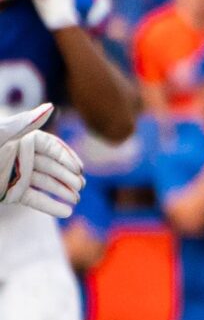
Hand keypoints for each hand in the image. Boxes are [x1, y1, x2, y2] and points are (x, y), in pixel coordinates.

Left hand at [0, 106, 82, 220]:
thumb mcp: (0, 135)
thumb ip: (24, 123)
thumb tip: (50, 107)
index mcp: (22, 139)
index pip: (52, 147)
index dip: (66, 158)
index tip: (79, 169)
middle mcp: (21, 157)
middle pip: (51, 167)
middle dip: (67, 177)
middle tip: (80, 188)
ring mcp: (16, 176)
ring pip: (45, 184)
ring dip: (62, 192)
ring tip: (76, 201)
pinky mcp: (10, 193)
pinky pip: (34, 199)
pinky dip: (49, 206)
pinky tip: (66, 212)